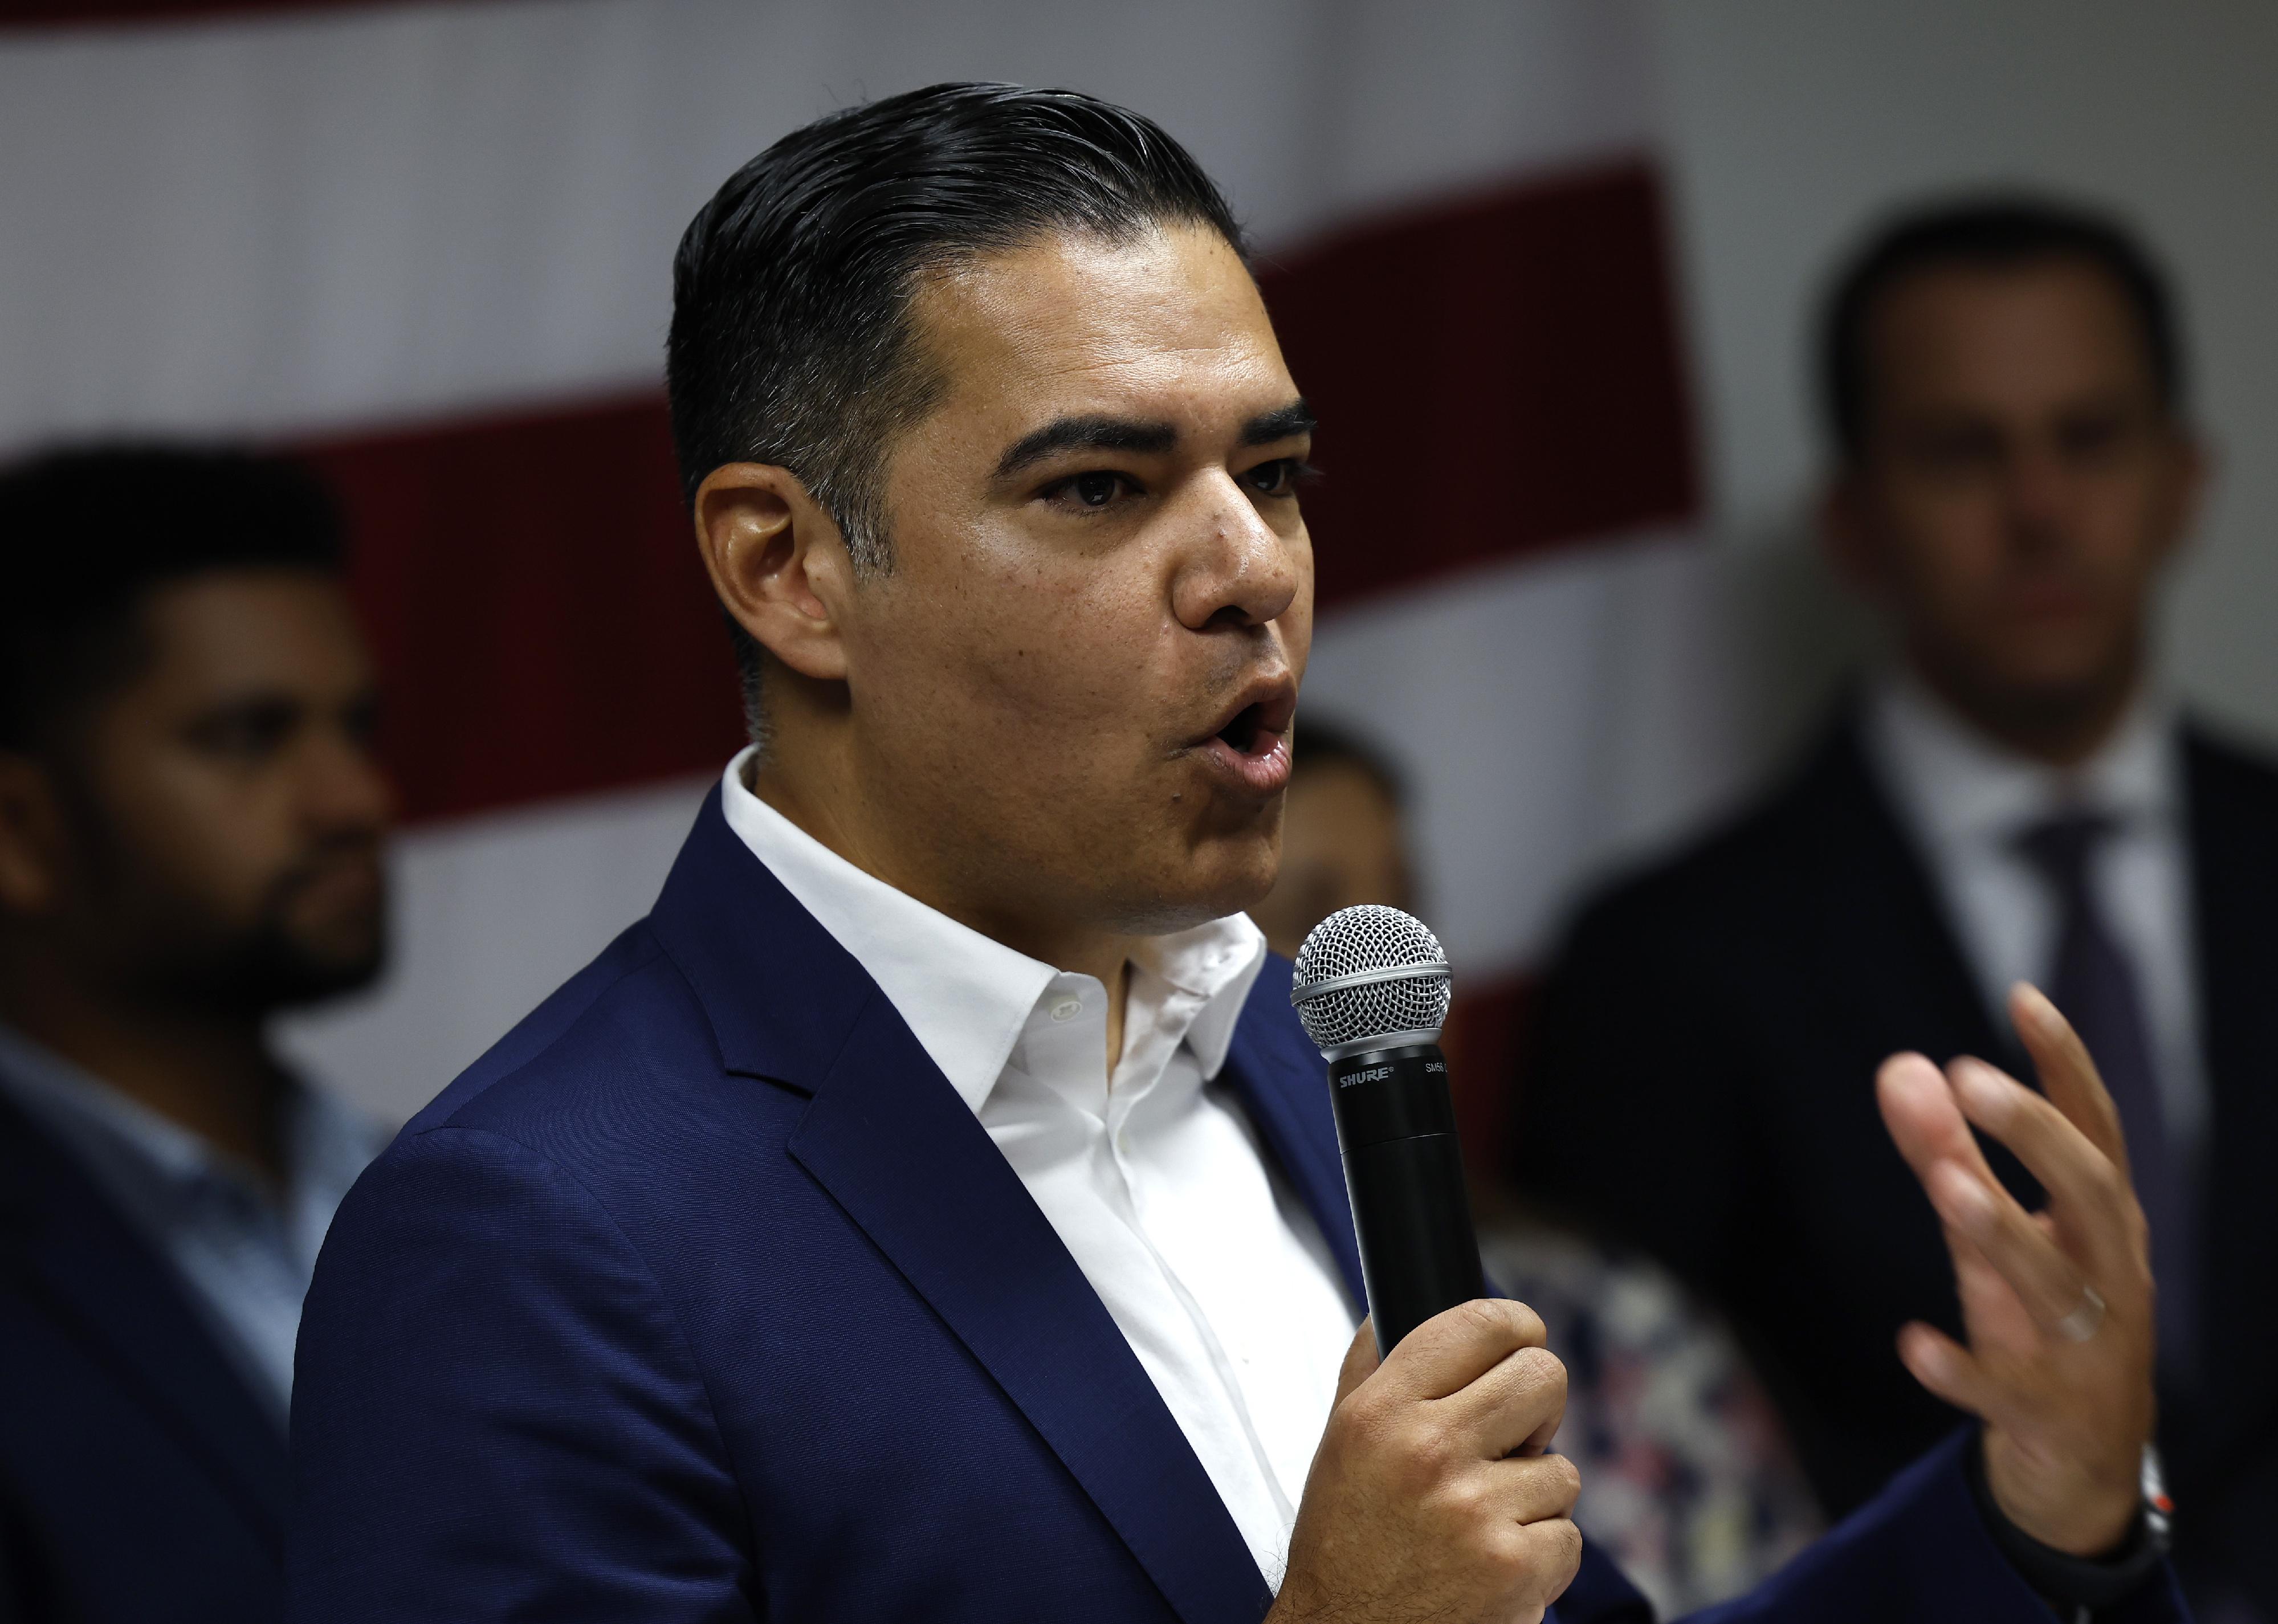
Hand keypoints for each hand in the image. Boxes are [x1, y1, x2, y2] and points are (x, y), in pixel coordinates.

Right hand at [1270, 1301, 1580, 1623]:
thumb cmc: (1345, 1544)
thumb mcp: (1338, 1441)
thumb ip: (1370, 1369)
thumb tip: (1396, 1306)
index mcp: (1382, 1411)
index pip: (1478, 1323)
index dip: (1516, 1325)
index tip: (1523, 1337)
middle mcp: (1427, 1451)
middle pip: (1542, 1377)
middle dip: (1539, 1407)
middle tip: (1514, 1437)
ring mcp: (1474, 1511)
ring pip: (1561, 1469)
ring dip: (1533, 1497)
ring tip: (1482, 1522)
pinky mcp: (1514, 1568)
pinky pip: (1569, 1535)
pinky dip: (1542, 1554)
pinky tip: (1496, 1563)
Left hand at [1876, 982, 2156, 1555]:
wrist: (2082, 1462)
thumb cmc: (2038, 1319)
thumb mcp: (1990, 1234)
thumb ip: (1946, 1154)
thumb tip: (1900, 1066)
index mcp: (2105, 1225)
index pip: (2097, 1131)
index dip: (2066, 1066)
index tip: (2024, 997)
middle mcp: (2111, 1277)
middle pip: (2092, 1195)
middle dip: (2036, 1135)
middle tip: (1969, 1074)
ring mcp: (2087, 1351)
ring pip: (2057, 1287)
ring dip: (2002, 1232)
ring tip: (1945, 1185)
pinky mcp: (2048, 1416)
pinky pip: (2006, 1391)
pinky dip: (1961, 1368)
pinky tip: (1911, 1342)